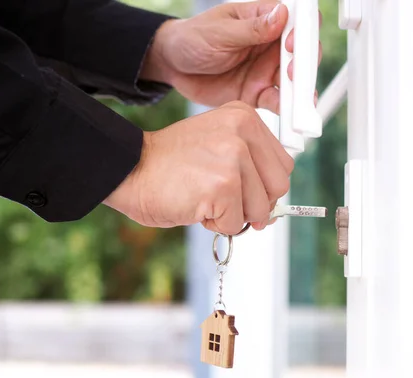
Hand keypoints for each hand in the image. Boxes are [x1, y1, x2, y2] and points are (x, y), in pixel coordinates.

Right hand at [103, 101, 293, 234]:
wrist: (129, 169)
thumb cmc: (170, 165)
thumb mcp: (218, 148)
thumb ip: (251, 169)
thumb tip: (273, 211)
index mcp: (245, 118)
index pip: (283, 165)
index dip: (265, 187)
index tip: (243, 190)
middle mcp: (243, 132)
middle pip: (278, 188)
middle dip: (254, 204)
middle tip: (224, 200)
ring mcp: (233, 158)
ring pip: (259, 209)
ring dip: (233, 215)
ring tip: (205, 198)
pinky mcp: (221, 186)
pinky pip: (234, 224)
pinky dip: (216, 225)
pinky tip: (196, 206)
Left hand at [140, 1, 321, 113]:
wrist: (173, 66)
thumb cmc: (193, 38)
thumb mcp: (220, 31)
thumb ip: (251, 29)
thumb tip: (281, 16)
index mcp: (264, 19)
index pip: (295, 20)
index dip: (302, 31)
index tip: (292, 44)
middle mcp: (270, 45)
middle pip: (301, 53)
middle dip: (305, 64)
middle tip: (294, 74)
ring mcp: (266, 70)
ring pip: (294, 80)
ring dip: (301, 90)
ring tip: (301, 101)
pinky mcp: (257, 93)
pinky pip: (277, 101)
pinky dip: (286, 108)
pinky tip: (289, 113)